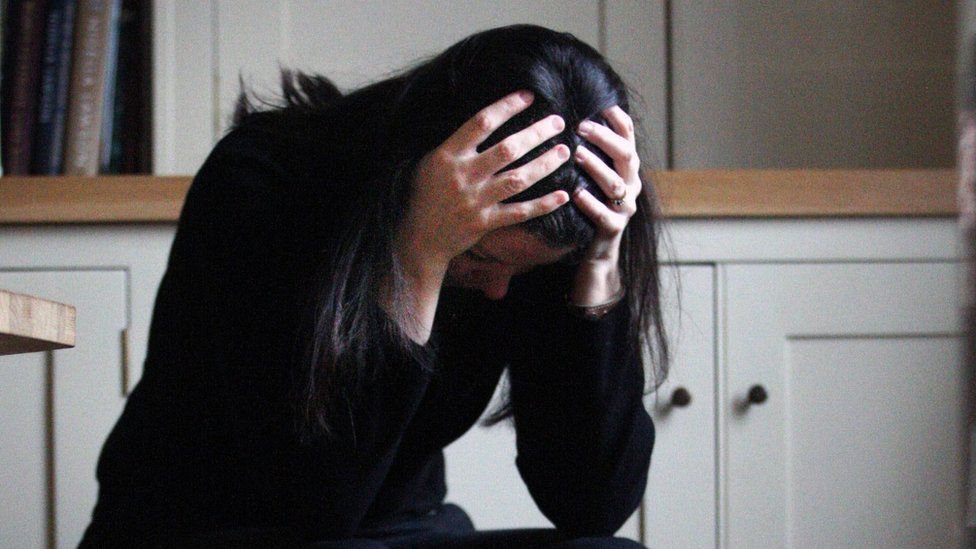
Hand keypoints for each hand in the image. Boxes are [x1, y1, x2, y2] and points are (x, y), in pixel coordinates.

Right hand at [396, 89, 571, 280]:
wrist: (417, 237)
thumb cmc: (424, 194)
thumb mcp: (431, 162)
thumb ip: (458, 145)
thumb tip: (489, 120)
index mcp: (449, 155)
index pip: (482, 123)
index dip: (507, 107)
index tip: (528, 97)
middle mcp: (464, 175)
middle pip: (508, 149)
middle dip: (536, 134)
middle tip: (558, 122)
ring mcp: (476, 200)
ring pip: (518, 179)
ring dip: (545, 164)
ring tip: (565, 151)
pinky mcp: (485, 223)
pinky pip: (520, 212)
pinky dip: (543, 204)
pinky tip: (563, 195)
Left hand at [569, 105, 641, 303]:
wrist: (597, 250)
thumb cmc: (589, 204)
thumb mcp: (591, 176)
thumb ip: (588, 151)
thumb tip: (567, 117)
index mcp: (626, 168)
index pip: (629, 137)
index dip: (618, 119)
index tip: (601, 104)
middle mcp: (631, 184)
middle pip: (626, 155)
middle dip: (604, 138)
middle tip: (580, 126)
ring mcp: (624, 207)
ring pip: (616, 183)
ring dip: (596, 167)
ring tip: (576, 155)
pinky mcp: (613, 229)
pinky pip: (605, 214)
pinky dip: (591, 203)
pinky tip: (575, 194)